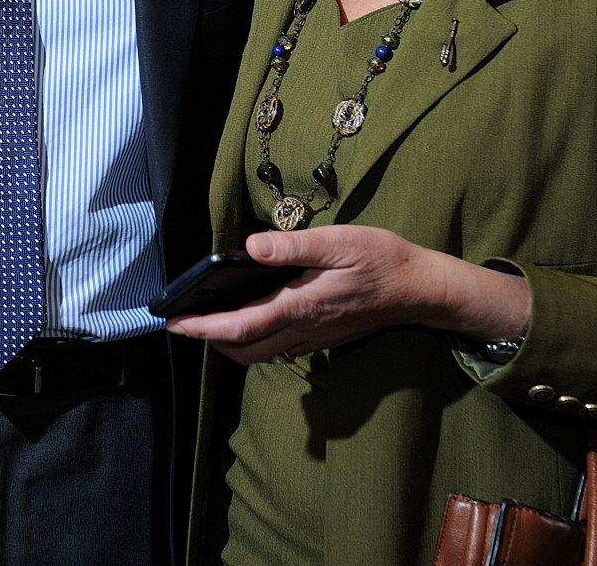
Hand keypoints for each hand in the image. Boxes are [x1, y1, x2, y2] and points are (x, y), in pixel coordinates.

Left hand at [165, 226, 527, 365]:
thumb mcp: (339, 242)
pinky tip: (249, 320)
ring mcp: (314, 337)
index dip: (204, 328)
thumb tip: (251, 247)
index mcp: (301, 305)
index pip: (242, 326)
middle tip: (183, 323)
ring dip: (230, 344)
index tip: (175, 323)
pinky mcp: (323, 337)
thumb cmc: (381, 260)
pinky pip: (279, 348)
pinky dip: (254, 341)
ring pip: (260, 353)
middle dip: (209, 341)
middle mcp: (303, 329)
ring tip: (208, 323)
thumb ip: (293, 245)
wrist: (420, 289)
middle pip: (244, 349)